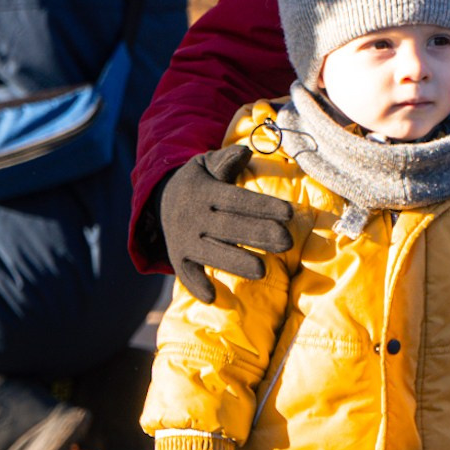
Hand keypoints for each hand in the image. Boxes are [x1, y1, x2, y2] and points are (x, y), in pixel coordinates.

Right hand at [159, 144, 297, 302]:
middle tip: (287, 242)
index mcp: (204, 192)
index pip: (237, 200)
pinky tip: (214, 298)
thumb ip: (226, 160)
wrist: (160, 200)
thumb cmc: (198, 182)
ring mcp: (185, 240)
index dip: (262, 206)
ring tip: (262, 270)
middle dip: (258, 234)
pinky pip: (186, 274)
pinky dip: (196, 286)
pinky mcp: (179, 259)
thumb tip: (245, 151)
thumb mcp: (206, 164)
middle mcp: (194, 217)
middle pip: (229, 227)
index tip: (289, 213)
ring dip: (236, 262)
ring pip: (212, 253)